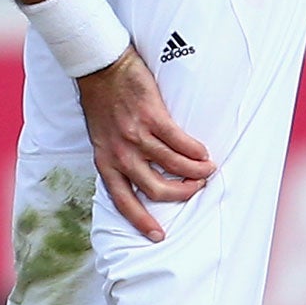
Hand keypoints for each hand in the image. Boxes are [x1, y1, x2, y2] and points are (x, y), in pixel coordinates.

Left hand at [75, 47, 214, 241]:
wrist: (99, 68)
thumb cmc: (102, 103)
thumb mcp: (100, 138)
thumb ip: (116, 158)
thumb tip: (138, 176)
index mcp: (105, 162)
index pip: (123, 201)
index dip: (142, 221)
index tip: (159, 236)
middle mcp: (120, 154)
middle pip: (157, 189)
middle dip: (182, 194)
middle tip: (196, 188)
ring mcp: (136, 136)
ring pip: (174, 166)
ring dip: (196, 171)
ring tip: (207, 169)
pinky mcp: (151, 117)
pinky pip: (181, 142)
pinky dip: (196, 150)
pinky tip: (202, 152)